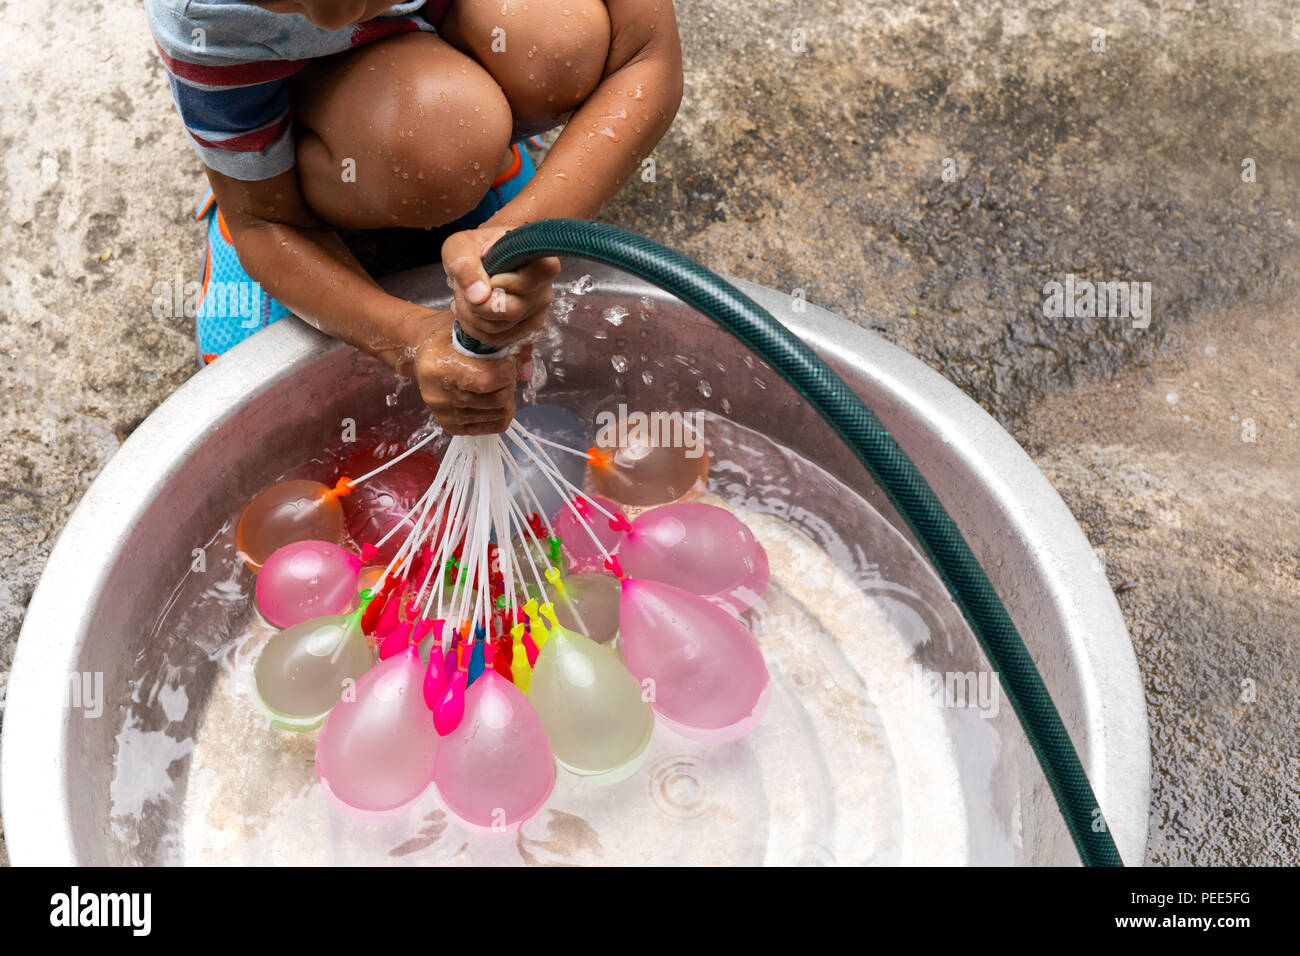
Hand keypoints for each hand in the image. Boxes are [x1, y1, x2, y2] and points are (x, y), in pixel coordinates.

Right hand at [414, 318, 532, 434]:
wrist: (424, 352)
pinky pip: (494, 426)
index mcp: (437, 366)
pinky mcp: (451, 427)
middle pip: (496, 399)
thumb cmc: (449, 337)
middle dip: (509, 383)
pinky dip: (502, 411)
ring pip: (499, 414)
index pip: (487, 379)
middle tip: (505, 370)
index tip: (508, 359)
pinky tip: (493, 396)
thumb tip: (526, 372)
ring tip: (498, 382)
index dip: (507, 370)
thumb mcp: (471, 329)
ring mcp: (443, 414)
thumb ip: (504, 344)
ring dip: (507, 397)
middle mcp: (437, 395)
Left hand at [441, 225, 561, 346]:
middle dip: (477, 304)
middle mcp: (543, 287)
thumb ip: (465, 264)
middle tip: (462, 288)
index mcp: (538, 259)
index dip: (508, 283)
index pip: (536, 278)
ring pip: (500, 328)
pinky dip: (475, 328)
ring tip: (463, 296)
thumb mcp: (462, 246)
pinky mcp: (526, 326)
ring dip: (471, 315)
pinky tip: (469, 309)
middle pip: (512, 310)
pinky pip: (497, 338)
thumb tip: (478, 296)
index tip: (491, 277)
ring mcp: (537, 310)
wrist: (483, 257)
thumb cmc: (476, 247)